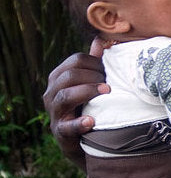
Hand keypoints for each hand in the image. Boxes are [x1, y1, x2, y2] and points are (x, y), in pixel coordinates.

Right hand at [43, 37, 108, 170]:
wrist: (83, 137)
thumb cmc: (87, 103)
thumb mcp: (89, 81)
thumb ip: (93, 62)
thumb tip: (100, 40)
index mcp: (59, 76)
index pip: (76, 60)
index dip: (95, 62)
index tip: (109, 71)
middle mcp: (52, 91)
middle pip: (69, 75)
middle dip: (93, 76)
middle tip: (110, 84)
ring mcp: (54, 112)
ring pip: (65, 95)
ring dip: (88, 92)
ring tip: (107, 92)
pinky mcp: (60, 131)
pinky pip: (66, 127)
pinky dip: (79, 123)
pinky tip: (91, 121)